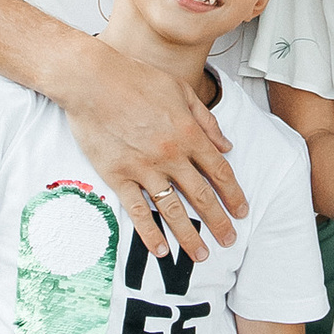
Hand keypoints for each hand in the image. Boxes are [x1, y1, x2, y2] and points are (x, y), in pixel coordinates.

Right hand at [59, 34, 247, 262]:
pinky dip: (150, 232)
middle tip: (229, 241)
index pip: (219, 171)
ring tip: (201, 255)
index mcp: (189, 133)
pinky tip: (160, 250)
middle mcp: (171, 155)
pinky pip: (137, 210)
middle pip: (201, 195)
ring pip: (172, 209)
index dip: (233, 194)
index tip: (241, 212)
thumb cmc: (136, 79)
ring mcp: (144, 167)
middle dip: (218, 221)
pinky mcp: (118, 175)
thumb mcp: (180, 90)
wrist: (92, 80)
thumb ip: (206, 120)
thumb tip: (227, 145)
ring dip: (189, 235)